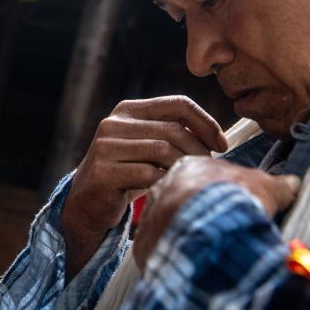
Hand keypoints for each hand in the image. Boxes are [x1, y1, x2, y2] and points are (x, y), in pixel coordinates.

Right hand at [62, 96, 226, 277]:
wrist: (86, 206)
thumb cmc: (126, 177)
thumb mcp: (147, 149)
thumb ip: (170, 136)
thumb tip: (217, 137)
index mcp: (127, 110)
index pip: (176, 103)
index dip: (205, 121)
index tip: (222, 144)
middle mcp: (114, 123)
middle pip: (172, 130)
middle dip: (199, 150)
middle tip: (211, 170)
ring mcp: (105, 147)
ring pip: (162, 151)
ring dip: (185, 168)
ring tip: (193, 181)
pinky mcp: (103, 172)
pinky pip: (148, 175)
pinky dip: (167, 183)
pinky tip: (173, 192)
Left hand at [132, 157, 299, 268]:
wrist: (208, 228)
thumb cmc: (236, 200)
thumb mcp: (266, 188)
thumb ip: (278, 186)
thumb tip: (294, 184)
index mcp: (187, 167)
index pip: (203, 179)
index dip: (222, 194)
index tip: (235, 208)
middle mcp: (162, 187)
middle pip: (183, 202)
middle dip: (202, 216)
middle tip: (223, 234)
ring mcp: (150, 215)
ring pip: (169, 226)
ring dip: (187, 238)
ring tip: (210, 253)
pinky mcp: (145, 245)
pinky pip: (160, 251)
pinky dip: (175, 258)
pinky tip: (191, 266)